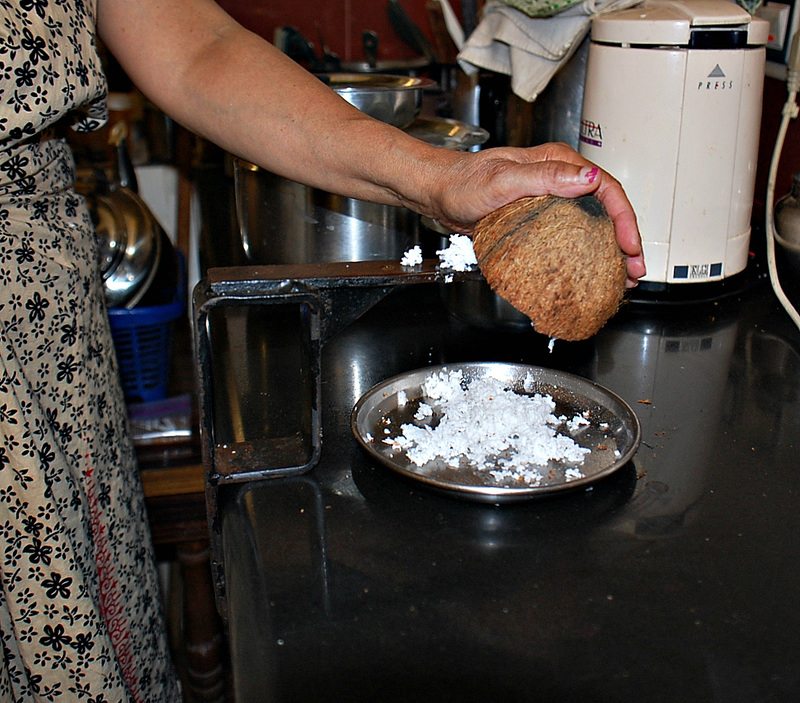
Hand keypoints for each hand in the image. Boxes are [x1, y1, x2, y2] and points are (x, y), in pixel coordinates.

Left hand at [427, 143, 645, 287]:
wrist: (439, 192)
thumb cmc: (464, 182)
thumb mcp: (503, 179)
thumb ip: (545, 176)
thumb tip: (587, 178)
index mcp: (559, 164)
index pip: (606, 188)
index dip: (624, 218)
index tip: (629, 246)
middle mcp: (559, 180)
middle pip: (606, 209)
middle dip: (625, 240)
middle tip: (633, 270)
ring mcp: (550, 201)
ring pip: (591, 225)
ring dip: (608, 251)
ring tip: (620, 277)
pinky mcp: (538, 219)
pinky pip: (570, 237)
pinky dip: (584, 254)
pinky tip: (589, 272)